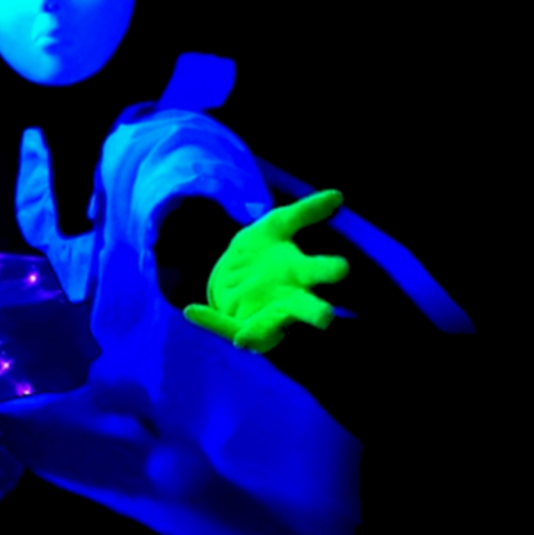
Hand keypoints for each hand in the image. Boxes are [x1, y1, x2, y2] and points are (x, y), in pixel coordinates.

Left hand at [183, 190, 348, 352]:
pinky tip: (191, 310)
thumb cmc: (265, 249)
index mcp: (301, 273)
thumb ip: (304, 211)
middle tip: (325, 317)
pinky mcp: (239, 325)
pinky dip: (209, 321)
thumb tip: (337, 194)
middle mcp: (288, 299)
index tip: (342, 267)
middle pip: (306, 308)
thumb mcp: (277, 225)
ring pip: (267, 328)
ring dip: (259, 333)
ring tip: (243, 340)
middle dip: (316, 313)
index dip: (330, 270)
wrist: (235, 267)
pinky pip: (224, 326)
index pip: (321, 272)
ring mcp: (264, 315)